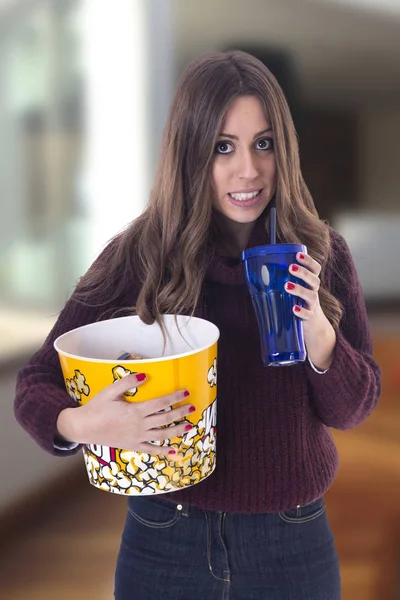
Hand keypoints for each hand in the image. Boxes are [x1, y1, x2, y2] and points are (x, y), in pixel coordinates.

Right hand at [56, 373, 194, 456]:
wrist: (83, 427)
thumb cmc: (96, 407)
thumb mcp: (110, 391)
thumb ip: (128, 382)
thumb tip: (144, 375)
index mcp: (135, 411)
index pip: (160, 402)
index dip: (174, 397)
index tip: (186, 393)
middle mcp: (139, 425)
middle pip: (165, 419)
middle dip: (180, 413)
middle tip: (193, 408)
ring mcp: (137, 437)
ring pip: (162, 435)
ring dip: (177, 431)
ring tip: (189, 426)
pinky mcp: (132, 445)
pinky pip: (151, 450)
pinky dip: (163, 452)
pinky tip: (174, 452)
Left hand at [285, 252, 335, 369]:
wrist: (313, 329)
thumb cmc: (298, 305)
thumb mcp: (292, 293)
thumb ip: (279, 282)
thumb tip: (253, 272)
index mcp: (309, 284)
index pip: (315, 269)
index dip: (309, 261)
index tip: (298, 255)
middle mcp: (313, 292)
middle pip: (314, 280)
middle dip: (303, 273)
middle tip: (291, 268)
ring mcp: (312, 306)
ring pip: (310, 296)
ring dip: (299, 290)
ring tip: (287, 286)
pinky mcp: (309, 319)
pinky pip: (308, 315)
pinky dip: (301, 312)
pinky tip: (294, 309)